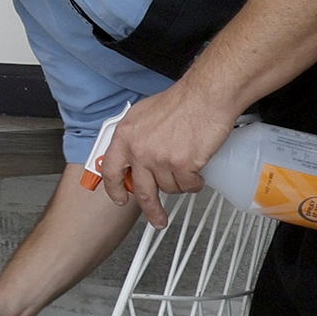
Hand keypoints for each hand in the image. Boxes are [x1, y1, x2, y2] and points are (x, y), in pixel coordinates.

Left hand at [93, 79, 240, 223]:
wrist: (205, 96)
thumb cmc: (180, 102)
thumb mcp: (142, 116)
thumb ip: (134, 138)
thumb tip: (130, 156)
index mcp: (125, 136)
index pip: (111, 171)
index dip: (114, 189)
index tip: (119, 199)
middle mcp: (139, 149)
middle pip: (141, 191)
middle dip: (151, 209)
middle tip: (157, 219)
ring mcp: (159, 159)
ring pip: (169, 188)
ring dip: (180, 183)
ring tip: (188, 167)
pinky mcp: (181, 165)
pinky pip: (188, 186)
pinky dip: (195, 182)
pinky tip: (198, 169)